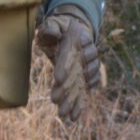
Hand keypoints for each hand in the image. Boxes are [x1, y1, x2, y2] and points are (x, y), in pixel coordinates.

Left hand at [34, 6, 101, 122]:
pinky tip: (74, 116)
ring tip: (63, 113)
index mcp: (78, 39)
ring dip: (74, 99)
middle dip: (68, 88)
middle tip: (54, 101)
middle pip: (79, 72)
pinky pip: (87, 90)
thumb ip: (51, 28)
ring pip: (84, 84)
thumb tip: (53, 33)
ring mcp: (88, 66)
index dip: (65, 66)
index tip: (57, 78)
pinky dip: (81, 102)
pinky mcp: (86, 76)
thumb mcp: (53, 23)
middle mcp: (86, 53)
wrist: (72, 30)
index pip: (71, 54)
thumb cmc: (59, 27)